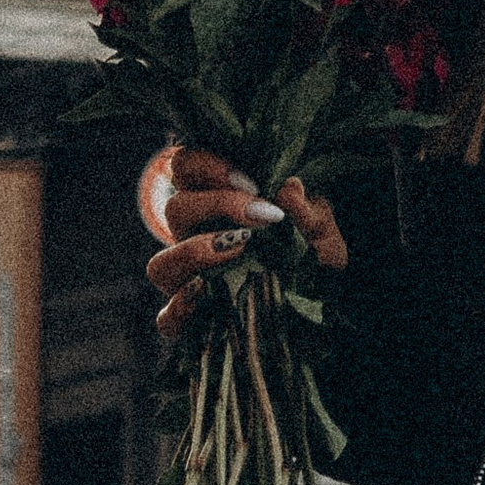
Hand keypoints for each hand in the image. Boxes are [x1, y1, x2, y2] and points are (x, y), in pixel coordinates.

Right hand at [143, 142, 346, 345]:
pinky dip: (178, 311)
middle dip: (215, 204)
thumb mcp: (320, 227)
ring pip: (160, 263)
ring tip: (239, 250)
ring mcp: (190, 279)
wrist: (324, 301)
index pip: (187, 165)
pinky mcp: (192, 320)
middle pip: (174, 208)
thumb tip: (288, 188)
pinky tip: (206, 300)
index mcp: (219, 201)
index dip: (207, 164)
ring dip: (192, 252)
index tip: (251, 182)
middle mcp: (196, 236)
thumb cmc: (315, 251)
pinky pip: (166, 319)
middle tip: (262, 216)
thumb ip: (306, 209)